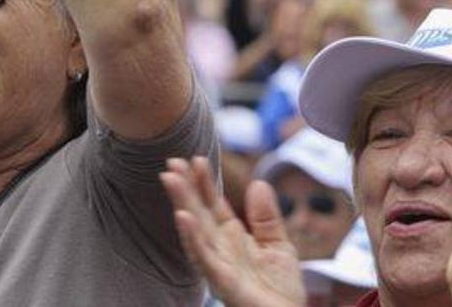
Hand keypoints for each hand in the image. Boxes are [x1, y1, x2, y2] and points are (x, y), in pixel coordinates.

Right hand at [160, 157, 304, 306]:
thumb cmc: (280, 291)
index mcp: (231, 237)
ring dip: (181, 204)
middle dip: (184, 188)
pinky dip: (192, 237)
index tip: (196, 159)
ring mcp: (217, 264)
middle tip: (171, 162)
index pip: (213, 204)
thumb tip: (258, 183)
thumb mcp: (279, 245)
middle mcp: (218, 249)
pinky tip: (184, 217)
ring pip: (195, 230)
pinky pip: (204, 258)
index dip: (204, 182)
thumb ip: (266, 217)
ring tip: (171, 180)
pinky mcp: (222, 282)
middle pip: (198, 212)